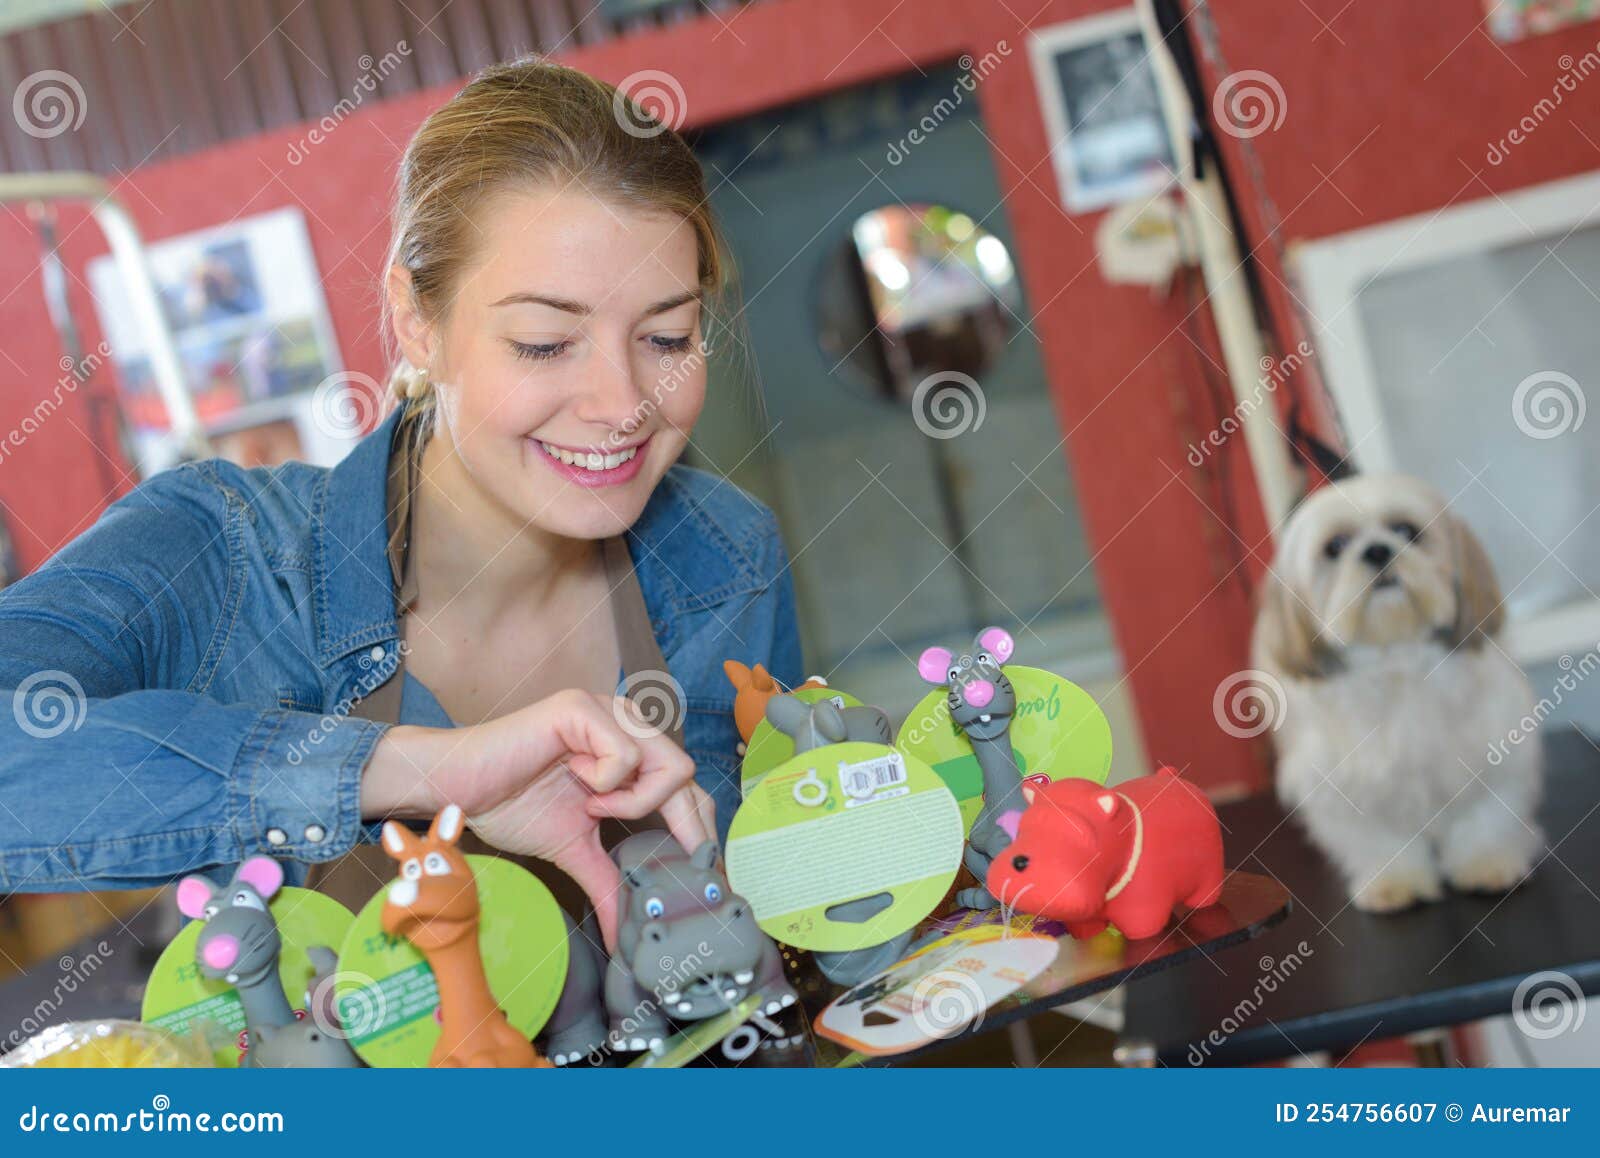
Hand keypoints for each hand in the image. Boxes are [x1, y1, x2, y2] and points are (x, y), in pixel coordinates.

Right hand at [362, 689, 714, 949]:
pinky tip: (576, 782)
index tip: (704, 875)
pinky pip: (626, 754)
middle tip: (671, 860)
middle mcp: (626, 724)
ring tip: (594, 808)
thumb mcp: (573, 850)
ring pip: (668, 764)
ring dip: (634, 800)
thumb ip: (607, 882)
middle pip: (687, 776)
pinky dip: (607, 781)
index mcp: (629, 751)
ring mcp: (607, 712)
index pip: (686, 787)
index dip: (699, 829)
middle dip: (683, 825)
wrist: (457, 785)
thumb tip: (622, 938)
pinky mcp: (583, 708)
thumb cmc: (510, 805)